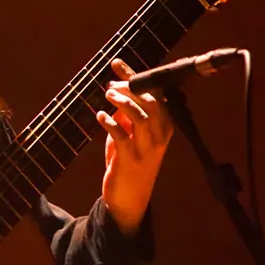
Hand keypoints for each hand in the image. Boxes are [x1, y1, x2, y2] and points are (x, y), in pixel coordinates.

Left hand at [96, 58, 173, 235]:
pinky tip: (100, 116)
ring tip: (108, 94)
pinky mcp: (130, 160)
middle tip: (111, 82)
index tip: (118, 65)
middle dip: (131, 87)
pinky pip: (122, 137)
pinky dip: (110, 123)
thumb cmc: (129, 164)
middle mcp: (159, 137)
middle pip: (150, 103)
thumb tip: (116, 90)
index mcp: (164, 127)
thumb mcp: (130, 137)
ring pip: (140, 117)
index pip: (154, 95)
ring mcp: (146, 149)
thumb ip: (126, 116)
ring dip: (123, 102)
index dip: (137, 77)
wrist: (129, 200)